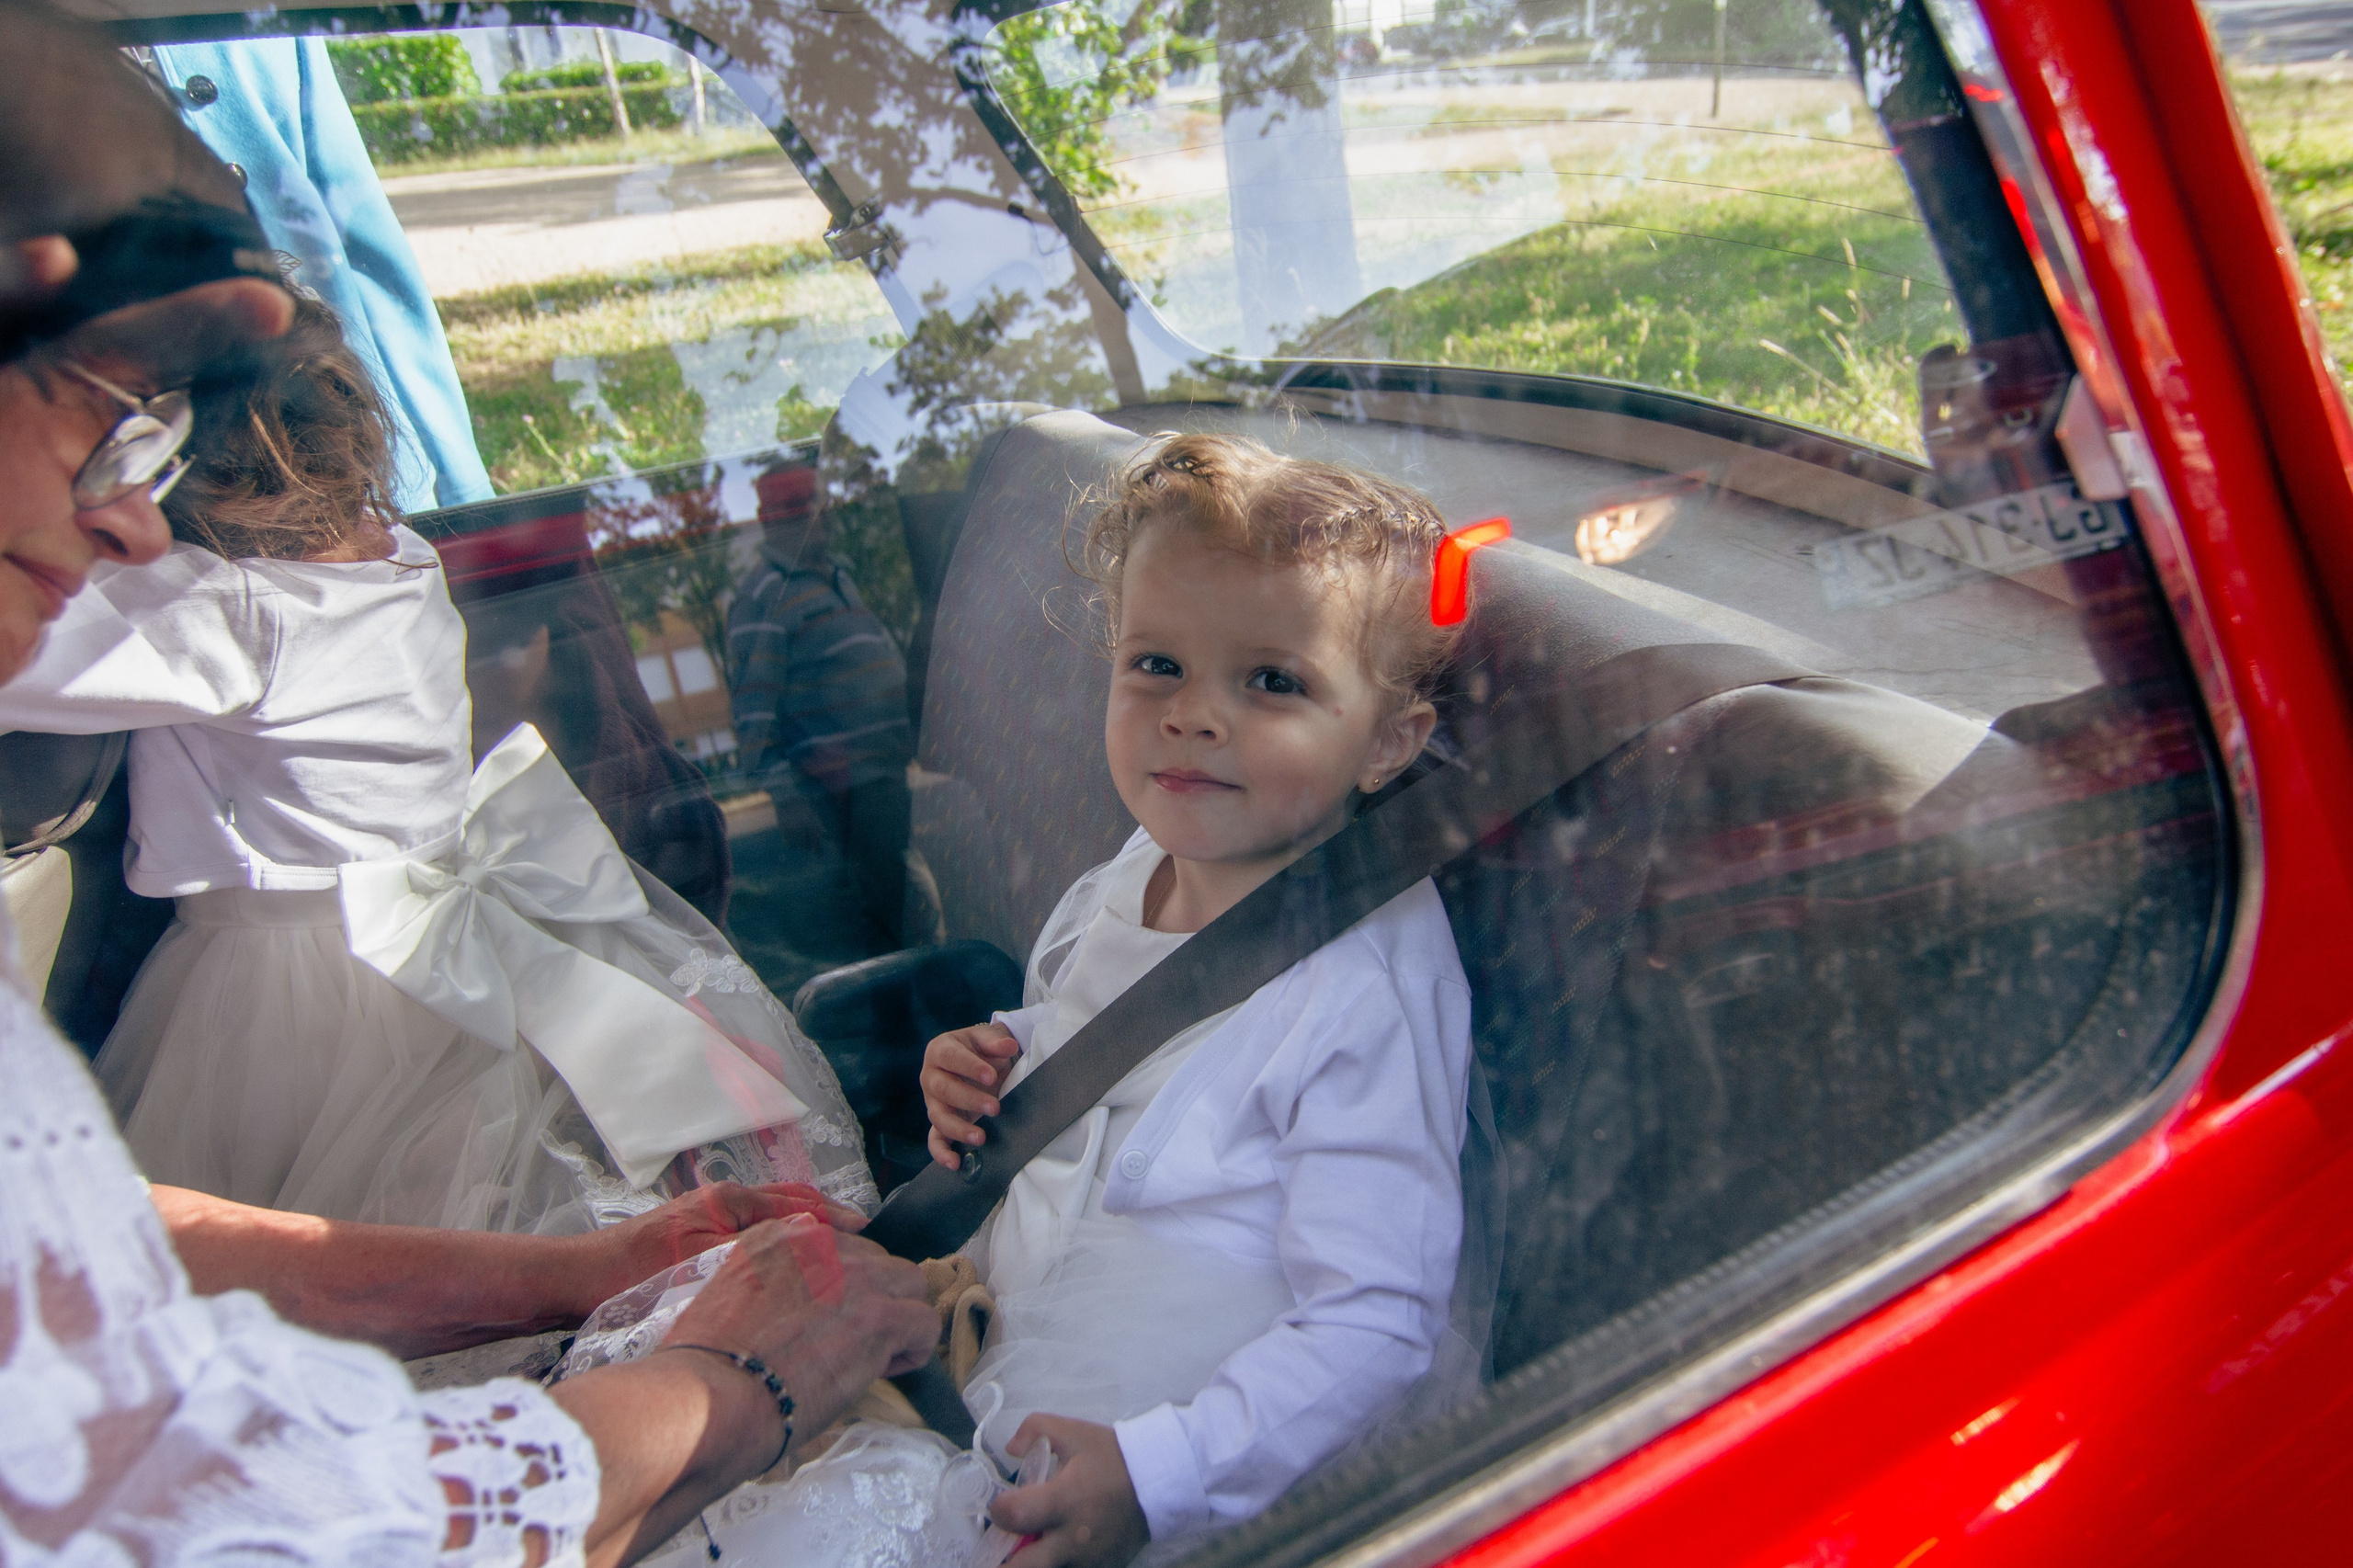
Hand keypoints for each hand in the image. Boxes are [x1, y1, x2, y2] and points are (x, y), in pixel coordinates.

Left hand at [570, 1181, 865, 1313]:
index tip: (866, 1235)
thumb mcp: (702, 1259)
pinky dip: (782, 1246)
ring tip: (839, 1256)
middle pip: (792, 1205)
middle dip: (829, 1221)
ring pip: (775, 1221)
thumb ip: (753, 1246)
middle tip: (865, 1244)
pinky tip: (792, 1270)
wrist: (578, 1281)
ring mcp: (712, 1219)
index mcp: (729, 1201)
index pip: (798, 1203)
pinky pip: (756, 1236)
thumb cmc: (634, 1272)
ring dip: (807, 1234)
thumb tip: (804, 1237)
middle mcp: (725, 1202)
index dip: (835, 1220)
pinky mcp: (701, 1240)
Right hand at [666, 1216, 936, 1451]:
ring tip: (875, 1355)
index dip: (842, 1288)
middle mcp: (821, 1245)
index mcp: (778, 1237)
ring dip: (897, 1317)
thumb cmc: (705, 1369)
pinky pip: (923, 1323)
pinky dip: (913, 1349)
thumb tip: (800, 1314)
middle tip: (853, 1340)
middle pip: (879, 1260)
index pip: (839, 1248)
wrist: (707, 1397)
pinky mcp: (879, 1316)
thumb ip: (770, 1288)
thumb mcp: (727, 1300)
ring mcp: (855, 1277)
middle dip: (874, 1298)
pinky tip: (886, 1370)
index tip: (827, 1320)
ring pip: (909, 1284)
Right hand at [923, 1022, 1021, 1169]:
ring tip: (981, 1137)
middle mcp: (931, 1077)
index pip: (951, 1058)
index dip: (970, 1067)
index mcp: (939, 1050)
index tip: (991, 1076)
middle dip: (969, 1099)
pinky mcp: (938, 1122)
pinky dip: (941, 1153)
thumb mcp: (988, 1038)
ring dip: (958, 1129)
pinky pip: (935, 1139)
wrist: (979, 1062)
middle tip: (995, 1107)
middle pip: (943, 1089)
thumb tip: (1009, 1046)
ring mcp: (932, 1102)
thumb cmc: (982, 1049)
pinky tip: (955, 1163)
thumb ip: (996, 1041)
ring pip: (938, 1117)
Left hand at [992, 1416, 1149, 1567]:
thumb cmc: (1113, 1456)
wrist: (1158, 1481)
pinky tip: (1059, 1545)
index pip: (1013, 1516)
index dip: (998, 1509)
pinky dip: (1058, 1561)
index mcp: (1063, 1500)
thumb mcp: (1073, 1431)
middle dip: (1002, 1560)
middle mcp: (1072, 1539)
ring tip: (1034, 1542)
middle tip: (1002, 1546)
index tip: (1003, 1503)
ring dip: (1033, 1560)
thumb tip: (1010, 1450)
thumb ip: (1034, 1430)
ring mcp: (1087, 1561)